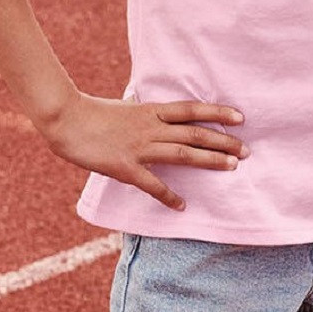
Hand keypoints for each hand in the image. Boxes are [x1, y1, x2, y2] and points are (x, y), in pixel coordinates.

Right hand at [40, 93, 248, 210]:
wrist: (65, 119)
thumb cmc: (91, 113)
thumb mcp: (123, 106)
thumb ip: (141, 110)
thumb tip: (149, 106)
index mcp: (150, 110)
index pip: (192, 110)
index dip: (217, 112)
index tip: (240, 117)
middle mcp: (150, 127)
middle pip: (194, 134)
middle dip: (223, 142)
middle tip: (247, 151)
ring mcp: (139, 147)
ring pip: (182, 153)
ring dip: (209, 161)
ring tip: (232, 167)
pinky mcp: (125, 166)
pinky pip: (151, 183)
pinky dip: (168, 196)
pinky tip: (182, 205)